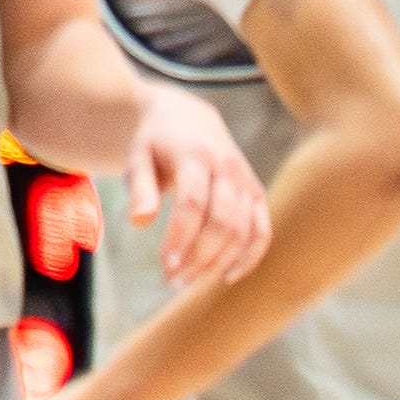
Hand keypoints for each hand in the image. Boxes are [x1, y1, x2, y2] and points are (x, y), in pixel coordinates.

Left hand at [130, 93, 270, 289]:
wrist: (188, 118)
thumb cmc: (155, 142)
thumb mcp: (137, 157)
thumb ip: (139, 188)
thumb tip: (140, 222)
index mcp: (195, 155)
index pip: (193, 202)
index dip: (182, 236)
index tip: (165, 265)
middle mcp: (228, 168)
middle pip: (222, 221)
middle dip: (199, 256)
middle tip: (173, 280)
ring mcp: (246, 182)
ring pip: (243, 230)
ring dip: (219, 262)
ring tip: (188, 280)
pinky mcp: (256, 194)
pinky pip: (262, 230)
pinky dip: (250, 256)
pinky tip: (227, 276)